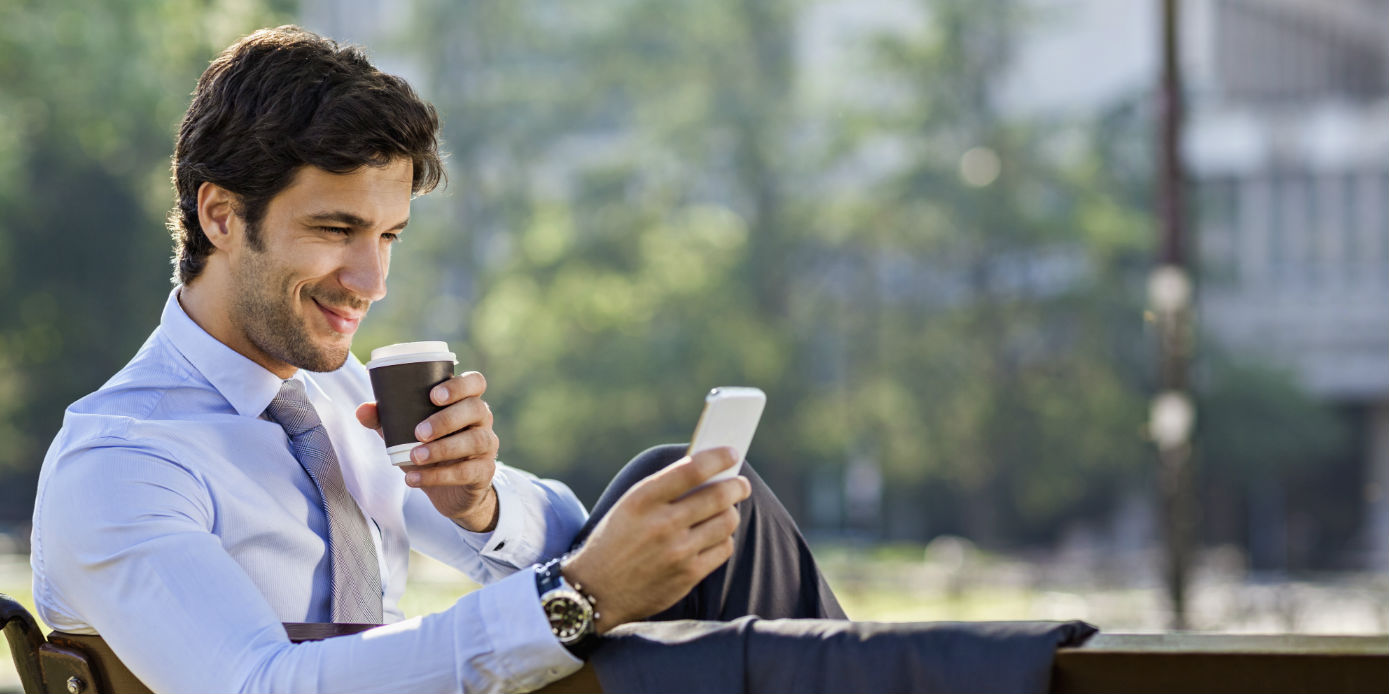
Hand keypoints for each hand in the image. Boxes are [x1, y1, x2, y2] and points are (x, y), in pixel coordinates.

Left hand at [355, 371, 499, 531]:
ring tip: (414, 456)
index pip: (475, 383)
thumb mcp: (406, 433)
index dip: (459, 386)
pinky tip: (414, 478)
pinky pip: (468, 472)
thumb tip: (362, 410)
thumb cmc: (430, 449)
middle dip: (446, 419)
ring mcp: (488, 445)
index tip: (433, 396)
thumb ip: (386, 420)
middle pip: (476, 408)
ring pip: (475, 440)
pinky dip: (438, 476)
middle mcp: (482, 419)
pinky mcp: (485, 472)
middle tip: (418, 432)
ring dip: (443, 448)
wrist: (450, 492)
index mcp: (466, 401)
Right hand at [560, 447, 750, 632]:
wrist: (594, 591)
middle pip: (718, 496)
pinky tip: (715, 535)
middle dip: (737, 486)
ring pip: (726, 522)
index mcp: (642, 499)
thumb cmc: (615, 541)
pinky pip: (723, 548)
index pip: (691, 469)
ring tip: (726, 510)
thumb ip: (663, 489)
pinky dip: (723, 538)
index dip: (717, 458)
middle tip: (741, 484)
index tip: (731, 453)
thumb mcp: (628, 506)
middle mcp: (662, 524)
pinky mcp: (687, 575)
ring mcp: (677, 552)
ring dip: (731, 512)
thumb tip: (708, 473)